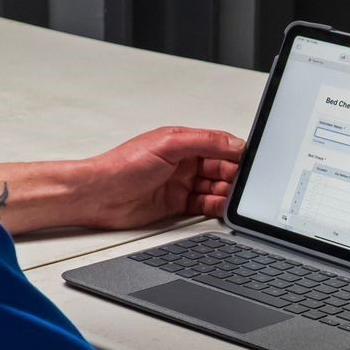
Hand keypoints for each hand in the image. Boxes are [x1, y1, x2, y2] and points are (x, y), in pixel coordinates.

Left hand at [79, 127, 243, 230]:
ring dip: (226, 193)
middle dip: (234, 176)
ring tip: (232, 197)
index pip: (220, 146)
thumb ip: (204, 141)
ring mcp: (181, 185)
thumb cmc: (123, 166)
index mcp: (183, 143)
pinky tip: (221, 208)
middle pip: (221, 169)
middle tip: (242, 185)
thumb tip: (234, 142)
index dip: (236, 154)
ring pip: (215, 189)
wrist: (98, 196)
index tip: (250, 163)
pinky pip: (205, 206)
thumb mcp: (168, 144)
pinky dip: (216, 208)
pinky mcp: (177, 206)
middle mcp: (184, 163)